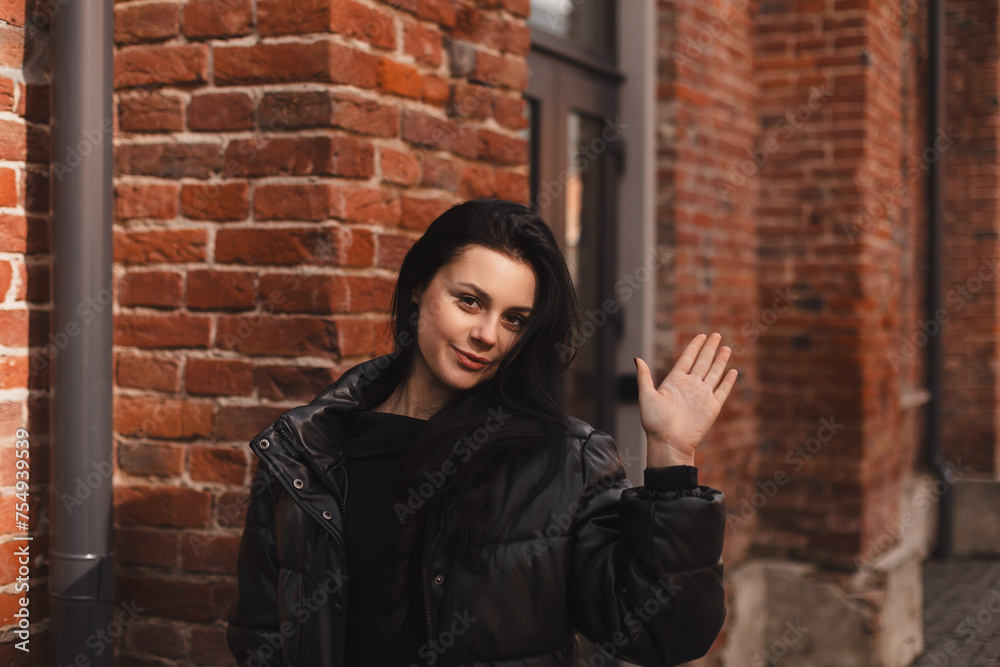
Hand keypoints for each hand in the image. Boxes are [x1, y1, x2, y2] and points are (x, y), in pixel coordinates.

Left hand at [635, 333, 737, 467]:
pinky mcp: (712, 407)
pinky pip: (722, 390)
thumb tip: (637, 358)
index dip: (694, 347)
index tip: (701, 335)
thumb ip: (644, 376)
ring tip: (726, 348)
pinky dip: (728, 381)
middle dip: (710, 348)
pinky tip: (733, 371)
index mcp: (674, 381)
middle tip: (717, 334)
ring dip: (720, 360)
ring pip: (714, 373)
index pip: (687, 359)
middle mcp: (690, 386)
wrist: (668, 442)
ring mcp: (702, 396)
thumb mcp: (646, 395)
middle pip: (702, 362)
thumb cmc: (654, 422)